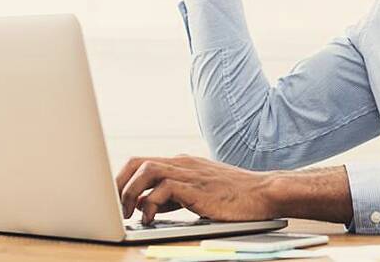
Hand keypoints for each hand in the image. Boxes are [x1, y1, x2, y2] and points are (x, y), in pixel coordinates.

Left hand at [115, 155, 276, 223]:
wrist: (264, 193)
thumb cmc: (235, 196)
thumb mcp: (197, 193)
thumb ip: (170, 196)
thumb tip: (141, 204)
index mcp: (181, 163)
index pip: (141, 162)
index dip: (122, 179)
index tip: (115, 199)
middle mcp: (183, 163)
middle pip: (137, 161)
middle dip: (119, 183)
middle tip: (116, 207)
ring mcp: (190, 173)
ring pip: (146, 169)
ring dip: (130, 191)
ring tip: (129, 213)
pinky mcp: (197, 187)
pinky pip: (164, 188)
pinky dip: (151, 203)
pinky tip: (151, 218)